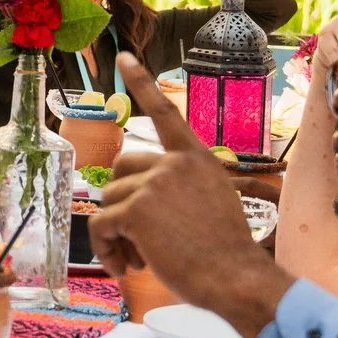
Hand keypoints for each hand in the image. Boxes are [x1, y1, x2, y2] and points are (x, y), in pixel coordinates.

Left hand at [92, 54, 293, 337]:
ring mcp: (155, 182)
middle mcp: (175, 163)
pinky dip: (105, 249)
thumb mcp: (210, 203)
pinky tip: (127, 267)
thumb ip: (180, 188)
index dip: (142, 84)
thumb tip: (136, 195)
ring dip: (116, 235)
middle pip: (121, 169)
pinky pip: (100, 225)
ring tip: (141, 258)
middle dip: (121, 202)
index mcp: (196, 158)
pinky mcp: (137, 208)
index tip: (123, 58)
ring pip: (108, 201)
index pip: (165, 113)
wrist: (237, 279)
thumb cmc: (225, 254)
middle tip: (138, 240)